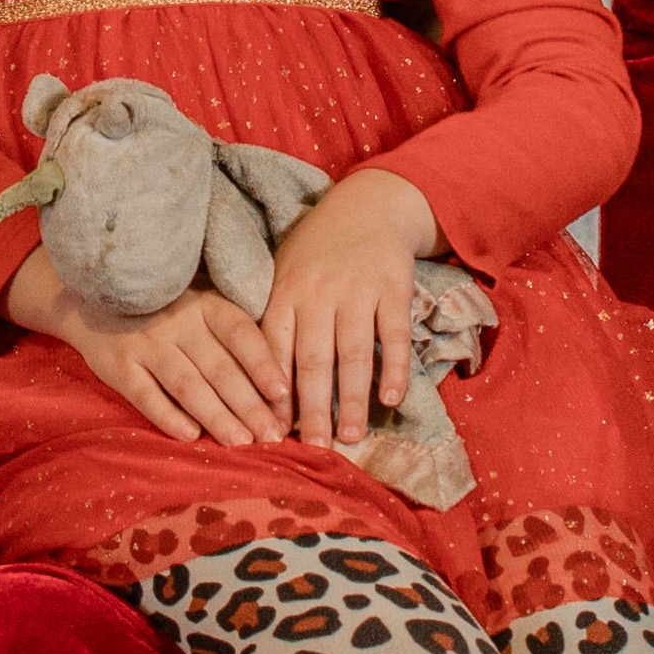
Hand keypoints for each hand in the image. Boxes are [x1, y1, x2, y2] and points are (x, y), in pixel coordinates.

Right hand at [3, 254, 290, 443]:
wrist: (93, 298)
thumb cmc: (166, 308)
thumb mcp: (201, 303)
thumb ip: (233, 333)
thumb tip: (278, 384)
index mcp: (205, 304)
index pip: (241, 334)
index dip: (262, 364)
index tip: (283, 393)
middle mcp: (177, 322)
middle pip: (219, 368)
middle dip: (249, 405)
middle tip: (272, 436)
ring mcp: (146, 344)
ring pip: (188, 386)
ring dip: (217, 417)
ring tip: (241, 442)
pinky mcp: (118, 366)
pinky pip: (146, 396)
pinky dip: (169, 417)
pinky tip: (191, 436)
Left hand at [257, 169, 440, 450]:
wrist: (368, 205)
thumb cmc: (317, 251)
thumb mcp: (284, 275)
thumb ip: (274, 322)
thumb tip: (259, 386)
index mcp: (285, 293)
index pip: (274, 350)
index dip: (273, 392)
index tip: (273, 431)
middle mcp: (318, 293)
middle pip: (313, 360)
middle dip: (313, 409)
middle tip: (314, 448)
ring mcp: (358, 290)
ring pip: (353, 353)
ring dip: (353, 399)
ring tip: (351, 437)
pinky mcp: (394, 288)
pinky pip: (394, 334)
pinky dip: (394, 368)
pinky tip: (392, 399)